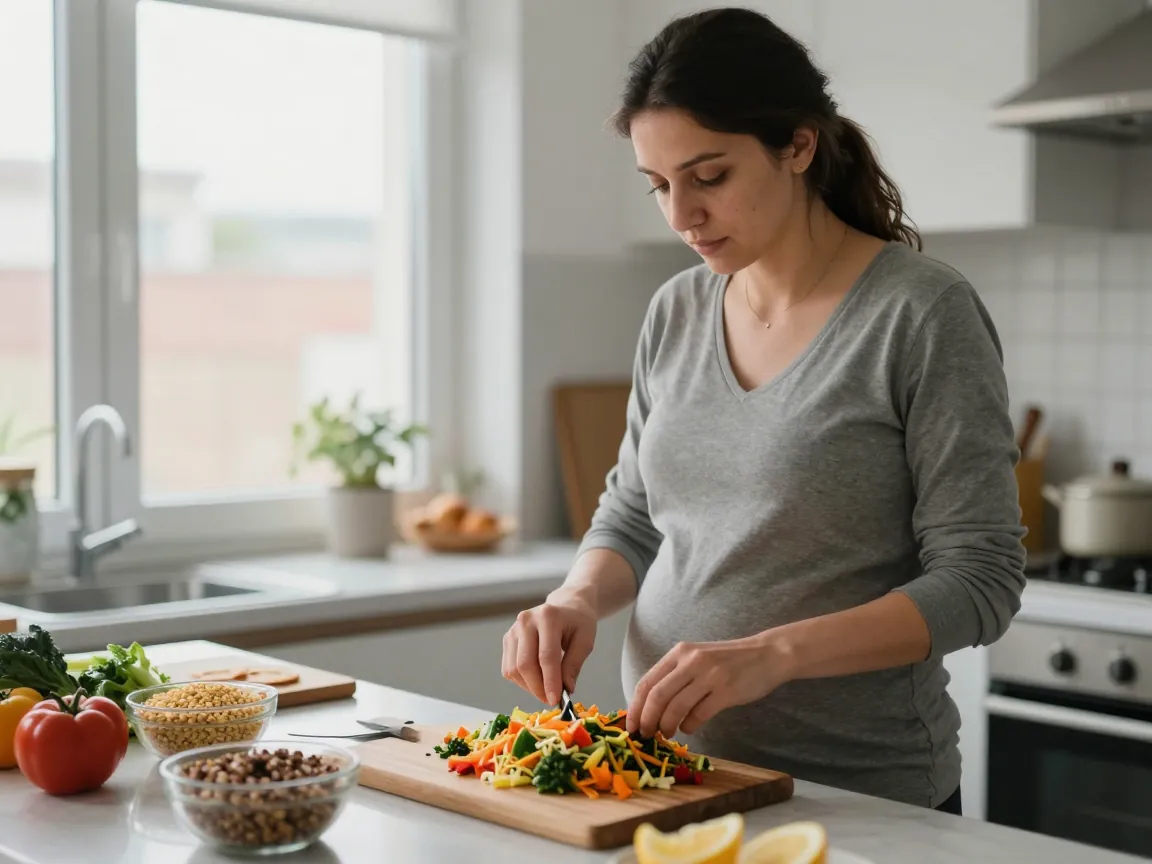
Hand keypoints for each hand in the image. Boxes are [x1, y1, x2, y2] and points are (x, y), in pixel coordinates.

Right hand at [502, 599, 596, 706]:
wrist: (566, 606)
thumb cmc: (578, 622)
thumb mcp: (586, 640)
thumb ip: (574, 664)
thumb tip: (565, 689)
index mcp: (548, 617)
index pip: (546, 656)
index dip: (550, 681)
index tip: (556, 700)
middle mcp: (526, 621)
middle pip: (525, 664)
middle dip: (538, 688)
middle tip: (551, 700)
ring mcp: (514, 629)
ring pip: (513, 669)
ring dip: (529, 687)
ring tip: (546, 690)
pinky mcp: (508, 639)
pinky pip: (509, 668)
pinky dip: (522, 681)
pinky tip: (537, 680)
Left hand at [627, 633, 793, 738]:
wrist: (767, 654)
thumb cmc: (728, 660)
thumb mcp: (697, 658)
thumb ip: (675, 675)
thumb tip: (649, 707)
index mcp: (680, 652)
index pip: (647, 682)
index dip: (635, 707)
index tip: (632, 726)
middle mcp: (692, 661)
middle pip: (657, 696)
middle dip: (647, 721)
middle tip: (647, 735)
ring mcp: (710, 675)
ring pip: (676, 708)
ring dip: (667, 726)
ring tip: (668, 733)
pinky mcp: (727, 691)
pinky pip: (699, 715)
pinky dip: (689, 726)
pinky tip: (690, 728)